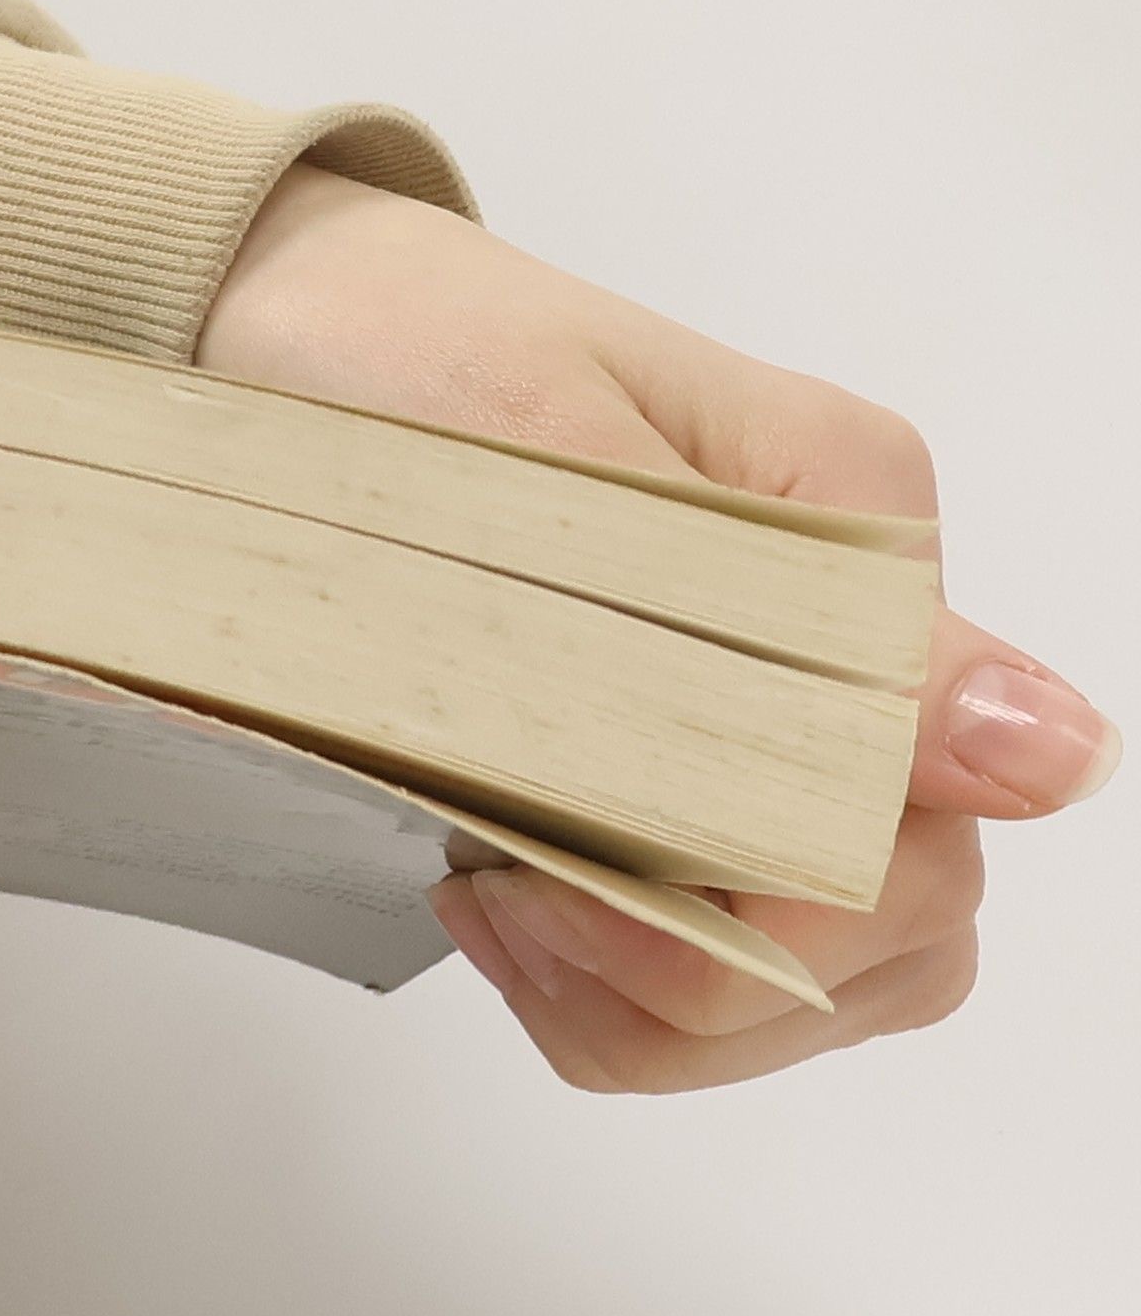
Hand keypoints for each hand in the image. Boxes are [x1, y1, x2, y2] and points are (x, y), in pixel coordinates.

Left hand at [202, 166, 1120, 1089]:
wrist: (264, 315)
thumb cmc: (393, 346)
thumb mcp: (566, 450)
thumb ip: (803, 625)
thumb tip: (1050, 753)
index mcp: (851, 537)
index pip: (918, 826)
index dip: (766, 914)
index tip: (564, 881)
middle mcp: (836, 641)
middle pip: (895, 925)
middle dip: (703, 976)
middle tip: (521, 900)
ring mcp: (752, 715)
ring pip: (806, 969)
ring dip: (649, 1000)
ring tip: (494, 900)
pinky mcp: (655, 769)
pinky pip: (700, 958)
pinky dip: (600, 984)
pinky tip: (493, 900)